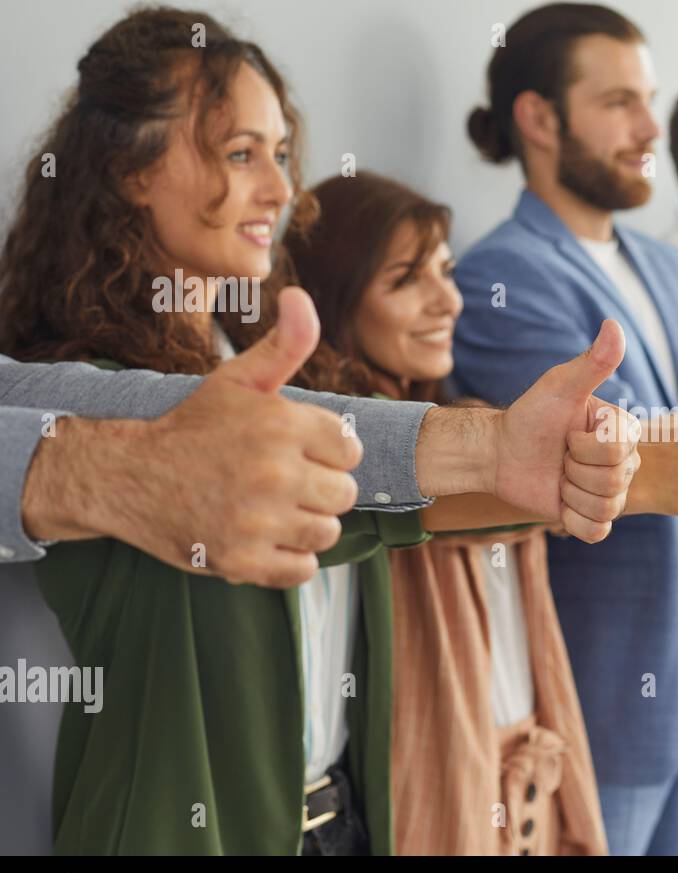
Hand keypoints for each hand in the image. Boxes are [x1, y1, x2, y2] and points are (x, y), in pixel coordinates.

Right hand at [22, 286, 363, 587]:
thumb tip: (300, 296)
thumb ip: (284, 344)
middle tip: (281, 482)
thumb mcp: (237, 380)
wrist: (125, 477)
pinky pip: (303, 569)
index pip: (350, 449)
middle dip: (319, 488)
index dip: (327, 450)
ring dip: (306, 524)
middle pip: (345, 494)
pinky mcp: (242, 561)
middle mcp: (275, 472)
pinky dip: (288, 560)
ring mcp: (258, 520)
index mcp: (282, 424)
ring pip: (327, 532)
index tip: (296, 450)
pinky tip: (263, 538)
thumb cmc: (193, 427)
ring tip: (272, 510)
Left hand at [491, 320, 640, 540]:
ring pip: (606, 507)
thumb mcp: (560, 386)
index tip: (568, 433)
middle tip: (559, 456)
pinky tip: (560, 502)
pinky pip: (597, 531)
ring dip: (570, 494)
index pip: (619, 450)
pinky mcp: (592, 518)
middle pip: (614, 481)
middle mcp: (624, 462)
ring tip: (558, 477)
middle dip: (575, 469)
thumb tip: (614, 324)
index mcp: (625, 431)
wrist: (501, 451)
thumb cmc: (531, 414)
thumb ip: (593, 361)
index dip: (585, 445)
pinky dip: (572, 520)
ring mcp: (610, 493)